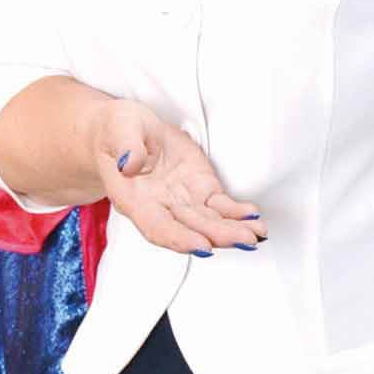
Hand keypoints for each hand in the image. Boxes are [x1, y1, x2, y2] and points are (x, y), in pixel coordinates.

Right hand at [93, 100, 266, 255]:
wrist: (126, 131)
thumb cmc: (117, 130)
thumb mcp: (118, 128)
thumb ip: (125, 145)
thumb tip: (129, 163)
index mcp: (134, 199)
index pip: (156, 226)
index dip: (179, 238)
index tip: (202, 245)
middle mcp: (159, 207)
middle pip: (191, 228)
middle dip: (219, 236)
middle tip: (244, 239)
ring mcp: (182, 200)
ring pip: (210, 222)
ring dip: (233, 230)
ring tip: (257, 234)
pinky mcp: (201, 189)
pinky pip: (221, 206)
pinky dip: (238, 213)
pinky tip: (254, 218)